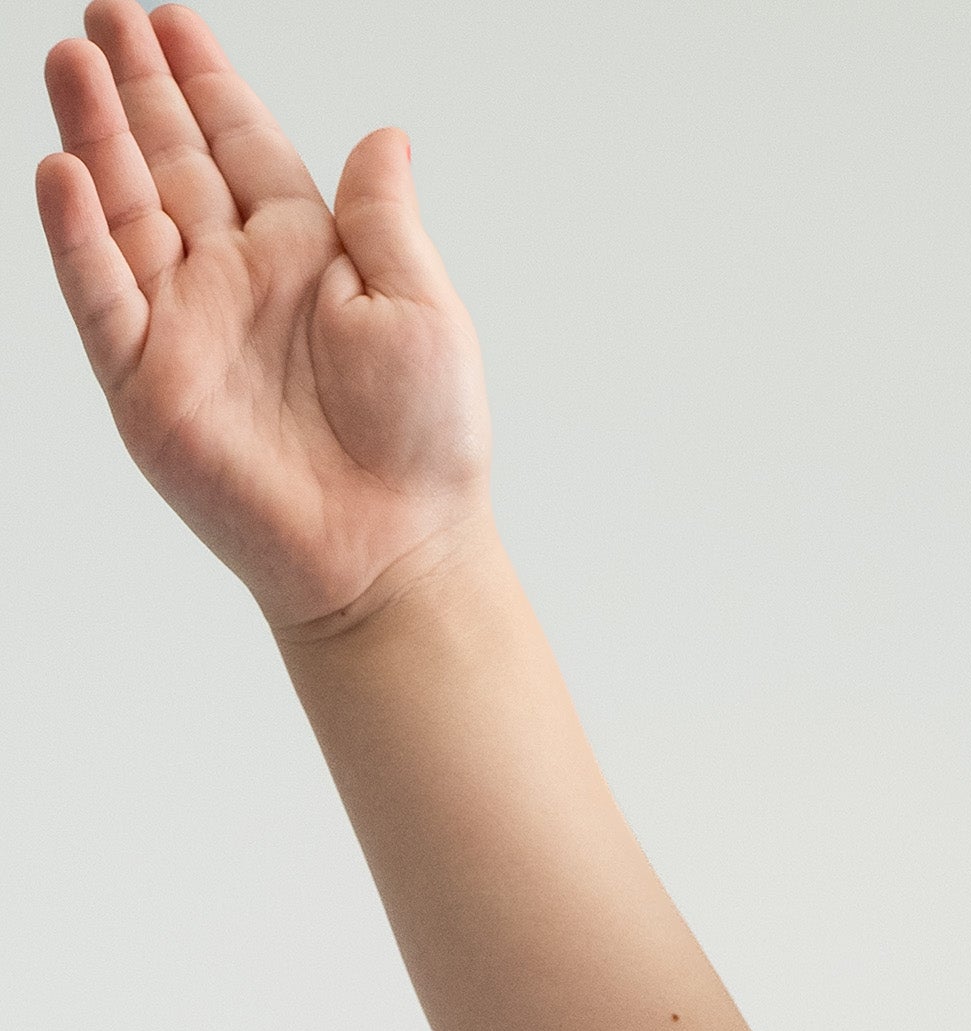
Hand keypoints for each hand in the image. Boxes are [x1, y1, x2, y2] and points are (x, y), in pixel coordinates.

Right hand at [36, 0, 488, 633]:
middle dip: (133, 86)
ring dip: (93, 135)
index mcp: (298, 254)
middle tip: (102, 14)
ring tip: (71, 60)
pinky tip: (62, 168)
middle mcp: (231, 279)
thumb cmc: (423, 447)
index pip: (237, 145)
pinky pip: (102, 294)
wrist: (397, 553)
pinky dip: (78, 235)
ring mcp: (182, 326)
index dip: (202, 81)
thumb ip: (385, 218)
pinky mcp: (147, 383)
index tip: (168, 19)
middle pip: (166, 159)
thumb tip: (383, 136)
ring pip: (122, 208)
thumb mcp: (423, 307)